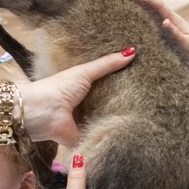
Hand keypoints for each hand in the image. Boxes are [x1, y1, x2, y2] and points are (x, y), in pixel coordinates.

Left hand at [18, 48, 137, 146]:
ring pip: (105, 118)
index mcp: (81, 86)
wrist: (42, 114)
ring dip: (118, 117)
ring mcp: (84, 121)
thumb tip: (133, 51)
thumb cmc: (58, 88)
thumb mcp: (85, 72)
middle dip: (122, 99)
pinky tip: (132, 130)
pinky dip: (112, 133)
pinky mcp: (84, 136)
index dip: (119, 80)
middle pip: (106, 101)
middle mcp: (83, 103)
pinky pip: (101, 135)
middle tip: (146, 95)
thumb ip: (107, 64)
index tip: (140, 77)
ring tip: (145, 113)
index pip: (104, 82)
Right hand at [117, 0, 188, 58]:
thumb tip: (164, 21)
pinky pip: (148, 9)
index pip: (157, 3)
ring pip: (148, 1)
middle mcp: (167, 14)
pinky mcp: (162, 21)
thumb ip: (176, 33)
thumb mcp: (186, 43)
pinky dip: (138, 3)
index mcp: (171, 17)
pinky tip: (128, 3)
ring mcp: (164, 16)